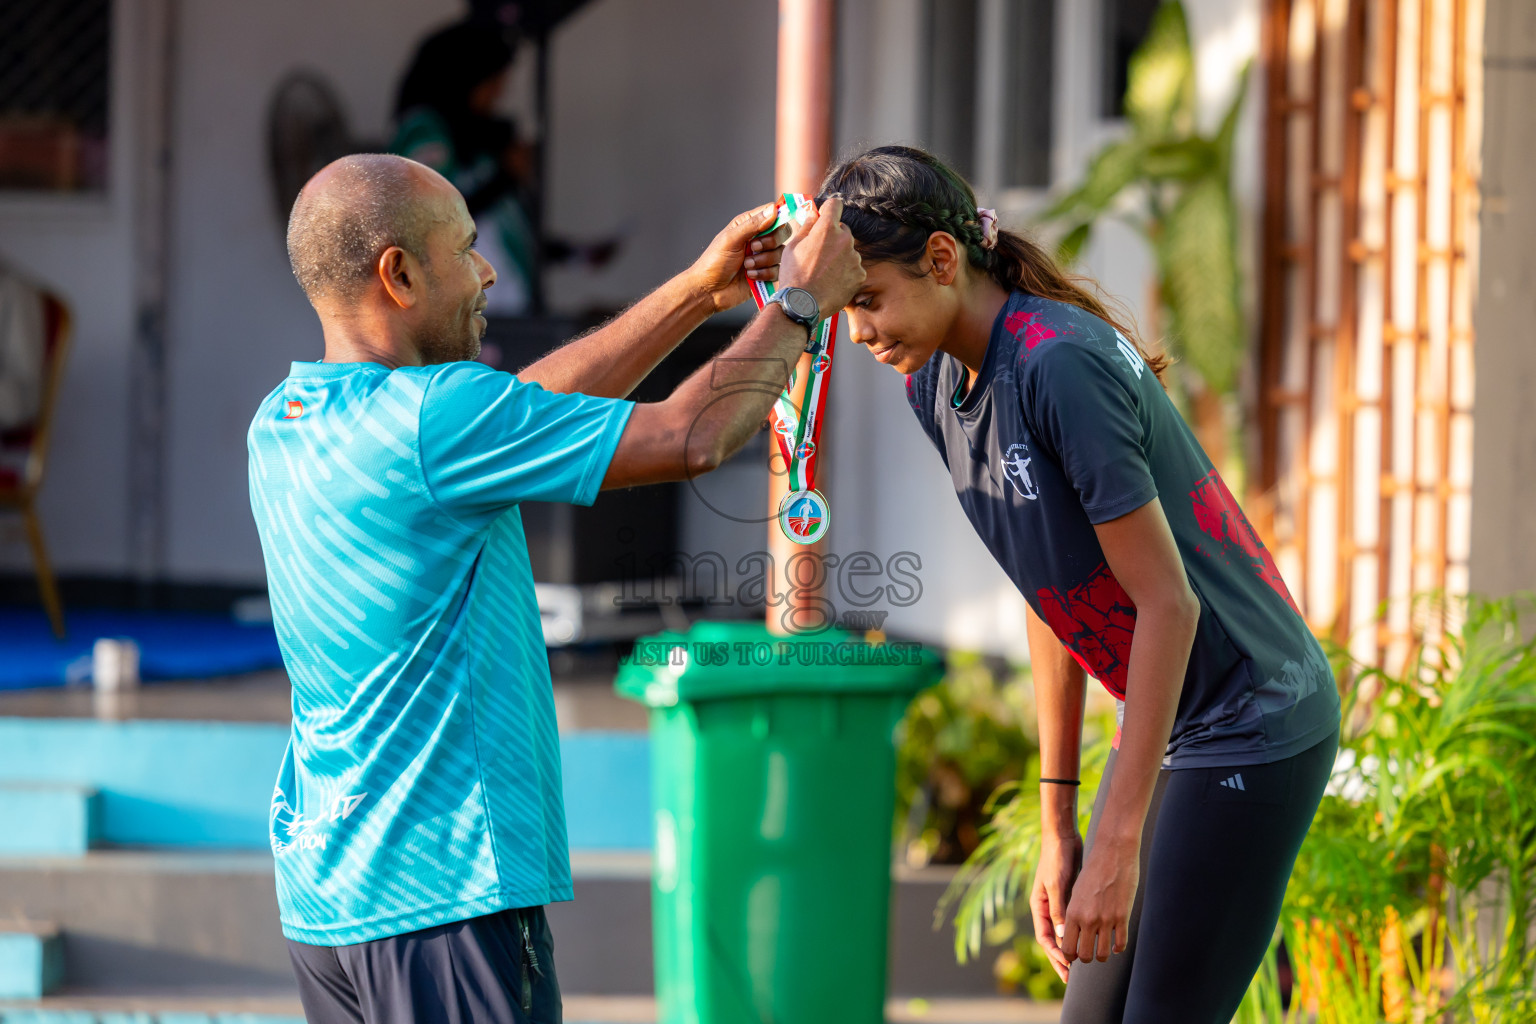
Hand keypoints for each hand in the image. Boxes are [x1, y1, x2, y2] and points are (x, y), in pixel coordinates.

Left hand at [689, 203, 792, 312]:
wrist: (710, 290)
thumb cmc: (714, 262)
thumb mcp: (731, 239)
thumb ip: (753, 225)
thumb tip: (773, 210)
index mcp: (749, 224)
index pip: (772, 213)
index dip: (779, 217)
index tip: (775, 225)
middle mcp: (759, 238)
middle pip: (783, 232)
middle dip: (770, 242)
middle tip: (753, 248)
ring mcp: (763, 256)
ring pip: (780, 253)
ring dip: (763, 261)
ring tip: (746, 266)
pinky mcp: (766, 273)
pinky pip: (778, 271)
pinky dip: (764, 274)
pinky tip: (750, 276)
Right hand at [777, 196, 863, 316]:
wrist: (802, 304)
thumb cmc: (794, 275)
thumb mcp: (793, 246)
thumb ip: (807, 226)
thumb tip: (814, 214)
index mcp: (827, 229)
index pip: (835, 205)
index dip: (829, 209)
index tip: (825, 216)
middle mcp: (845, 240)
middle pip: (843, 230)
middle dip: (833, 237)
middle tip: (819, 253)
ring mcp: (854, 258)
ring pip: (848, 250)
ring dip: (840, 256)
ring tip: (824, 272)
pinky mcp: (860, 275)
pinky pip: (854, 268)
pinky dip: (846, 272)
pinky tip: (832, 281)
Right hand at [1031, 831, 1082, 982]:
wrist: (1063, 837)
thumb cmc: (1057, 858)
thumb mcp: (1057, 884)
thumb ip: (1058, 908)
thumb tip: (1061, 936)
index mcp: (1039, 906)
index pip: (1044, 938)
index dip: (1054, 955)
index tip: (1067, 967)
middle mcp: (1048, 908)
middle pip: (1053, 941)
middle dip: (1061, 960)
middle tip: (1070, 979)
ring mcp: (1059, 904)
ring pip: (1065, 933)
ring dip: (1073, 948)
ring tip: (1083, 964)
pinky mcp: (1072, 899)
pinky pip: (1076, 922)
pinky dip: (1082, 933)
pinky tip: (1093, 941)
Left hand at [1061, 836, 1138, 964]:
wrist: (1113, 853)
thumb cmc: (1092, 870)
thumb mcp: (1076, 891)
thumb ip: (1072, 912)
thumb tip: (1068, 933)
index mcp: (1072, 912)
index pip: (1067, 946)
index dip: (1069, 956)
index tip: (1073, 955)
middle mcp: (1088, 919)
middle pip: (1084, 956)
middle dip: (1085, 959)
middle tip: (1088, 954)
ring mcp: (1106, 919)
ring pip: (1102, 954)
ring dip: (1102, 956)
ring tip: (1101, 951)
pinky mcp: (1123, 916)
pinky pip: (1121, 943)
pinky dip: (1118, 948)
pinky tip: (1116, 945)